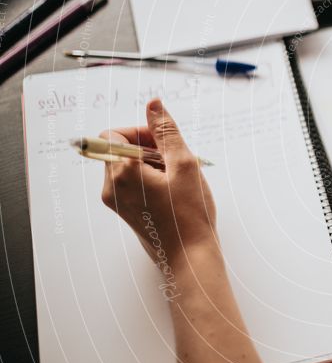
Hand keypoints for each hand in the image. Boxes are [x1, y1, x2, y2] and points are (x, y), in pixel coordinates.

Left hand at [100, 98, 216, 267]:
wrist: (190, 257)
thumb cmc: (190, 215)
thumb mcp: (184, 164)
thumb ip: (167, 131)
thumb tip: (154, 105)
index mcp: (122, 172)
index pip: (113, 134)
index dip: (140, 132)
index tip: (163, 144)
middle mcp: (111, 187)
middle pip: (119, 149)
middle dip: (147, 147)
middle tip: (175, 161)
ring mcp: (115, 201)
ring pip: (126, 165)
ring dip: (150, 163)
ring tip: (176, 179)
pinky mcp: (124, 212)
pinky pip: (130, 183)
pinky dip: (148, 179)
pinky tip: (172, 191)